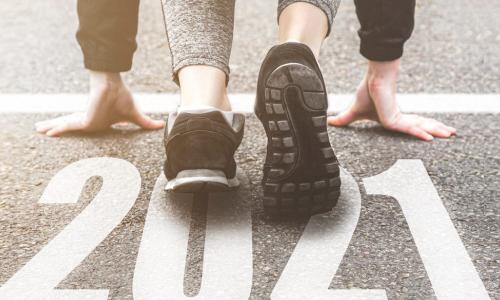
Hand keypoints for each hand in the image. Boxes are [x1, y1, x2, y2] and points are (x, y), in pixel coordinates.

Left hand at [35, 71, 163, 136]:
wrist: (114, 87)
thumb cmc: (122, 98)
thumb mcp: (134, 116)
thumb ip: (145, 123)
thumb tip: (162, 125)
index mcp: (97, 120)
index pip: (82, 124)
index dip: (72, 127)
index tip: (63, 131)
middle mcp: (89, 120)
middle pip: (69, 125)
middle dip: (56, 126)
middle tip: (42, 129)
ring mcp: (85, 120)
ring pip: (65, 125)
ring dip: (50, 127)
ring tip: (37, 129)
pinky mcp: (84, 121)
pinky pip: (67, 126)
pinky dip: (57, 129)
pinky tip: (45, 132)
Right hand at [328, 59, 455, 140]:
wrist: (370, 80)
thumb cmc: (365, 92)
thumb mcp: (354, 112)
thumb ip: (344, 119)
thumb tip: (329, 122)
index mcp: (393, 117)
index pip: (411, 125)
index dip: (422, 129)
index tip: (434, 134)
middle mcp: (399, 117)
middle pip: (421, 125)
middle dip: (437, 129)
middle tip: (452, 133)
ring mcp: (399, 117)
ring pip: (421, 127)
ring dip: (437, 130)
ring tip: (452, 134)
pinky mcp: (394, 118)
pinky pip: (409, 128)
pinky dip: (419, 133)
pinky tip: (430, 138)